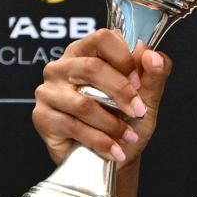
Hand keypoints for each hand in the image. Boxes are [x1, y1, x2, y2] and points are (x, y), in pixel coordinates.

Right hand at [32, 29, 171, 166]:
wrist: (113, 158)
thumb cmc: (125, 122)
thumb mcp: (146, 99)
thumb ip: (153, 76)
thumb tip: (153, 56)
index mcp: (87, 52)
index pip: (103, 38)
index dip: (125, 60)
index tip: (139, 83)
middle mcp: (62, 67)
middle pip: (92, 68)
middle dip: (121, 93)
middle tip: (138, 112)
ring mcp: (48, 91)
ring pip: (84, 103)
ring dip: (112, 124)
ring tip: (128, 137)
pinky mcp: (42, 117)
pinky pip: (73, 127)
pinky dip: (99, 141)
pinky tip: (113, 150)